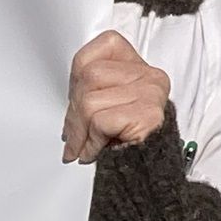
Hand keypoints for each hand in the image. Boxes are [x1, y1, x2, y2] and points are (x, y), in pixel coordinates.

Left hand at [64, 28, 173, 164]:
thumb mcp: (110, 106)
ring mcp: (151, 94)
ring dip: (80, 132)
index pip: (104, 46)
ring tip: (85, 146)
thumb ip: (93, 92)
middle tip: (73, 134)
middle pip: (90, 75)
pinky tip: (96, 151)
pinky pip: (100, 122)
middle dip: (72, 111)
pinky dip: (92, 142)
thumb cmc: (131, 142)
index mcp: (141, 67)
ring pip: (90, 101)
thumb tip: (68, 103)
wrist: (152, 174)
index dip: (80, 73)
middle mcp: (150, 76)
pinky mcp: (147, 115)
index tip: (76, 96)